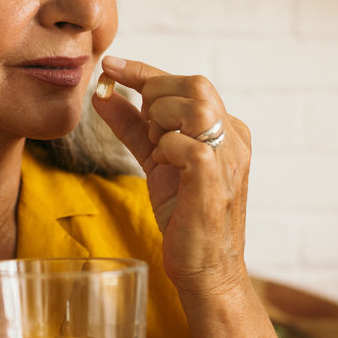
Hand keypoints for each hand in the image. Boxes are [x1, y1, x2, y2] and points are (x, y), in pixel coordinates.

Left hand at [92, 56, 251, 297]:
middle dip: (156, 97)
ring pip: (195, 106)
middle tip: (146, 131)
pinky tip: (164, 166)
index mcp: (227, 129)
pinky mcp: (215, 180)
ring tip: (158, 150)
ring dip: (163, 121)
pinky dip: (165, 149)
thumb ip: (133, 126)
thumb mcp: (156, 162)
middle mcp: (234, 138)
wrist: (206, 271)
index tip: (110, 66)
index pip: (188, 83)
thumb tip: (103, 94)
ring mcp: (229, 158)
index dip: (145, 71)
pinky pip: (186, 143)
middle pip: (194, 85)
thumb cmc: (185, 217)